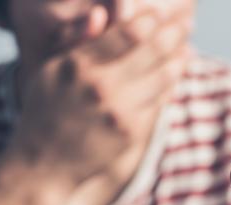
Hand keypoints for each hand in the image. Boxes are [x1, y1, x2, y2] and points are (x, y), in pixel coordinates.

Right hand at [2, 2, 192, 190]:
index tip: (160, 14)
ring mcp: (118, 112)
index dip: (152, 19)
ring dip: (179, 59)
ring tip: (186, 49)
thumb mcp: (51, 70)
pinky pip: (160, 102)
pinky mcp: (131, 133)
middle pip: (153, 49)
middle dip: (174, 33)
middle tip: (186, 25)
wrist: (44, 164)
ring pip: (163, 76)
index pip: (128, 32)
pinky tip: (175, 75)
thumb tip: (101, 13)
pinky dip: (171, 85)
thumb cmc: (46, 110)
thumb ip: (74, 40)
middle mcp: (100, 86)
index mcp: (78, 65)